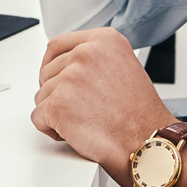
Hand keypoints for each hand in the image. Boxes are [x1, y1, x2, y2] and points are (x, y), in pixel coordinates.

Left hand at [30, 27, 174, 186]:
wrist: (148, 146)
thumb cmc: (141, 117)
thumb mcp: (123, 68)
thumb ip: (96, 59)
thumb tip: (69, 64)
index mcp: (104, 40)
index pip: (57, 45)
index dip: (54, 66)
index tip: (57, 78)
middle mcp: (86, 53)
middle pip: (47, 71)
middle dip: (57, 93)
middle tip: (80, 109)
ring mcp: (71, 78)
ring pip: (42, 95)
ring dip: (56, 112)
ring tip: (85, 122)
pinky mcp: (59, 104)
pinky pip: (38, 117)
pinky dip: (51, 129)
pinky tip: (74, 132)